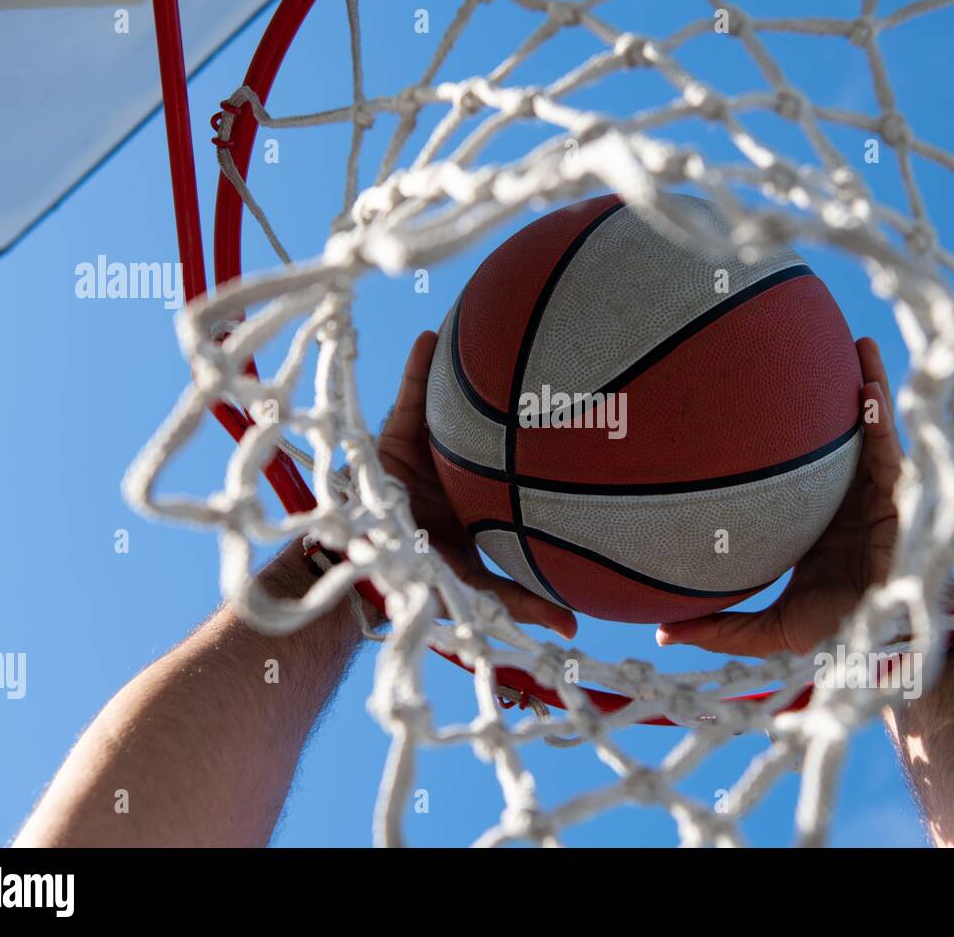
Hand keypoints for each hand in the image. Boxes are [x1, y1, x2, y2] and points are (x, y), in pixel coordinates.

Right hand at [377, 331, 577, 638]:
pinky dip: (415, 368)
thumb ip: (520, 602)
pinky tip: (429, 337)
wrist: (361, 571)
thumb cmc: (418, 581)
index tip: (593, 418)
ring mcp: (429, 450)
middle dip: (522, 394)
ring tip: (495, 323)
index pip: (521, 467)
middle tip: (560, 357)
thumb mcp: (476, 591)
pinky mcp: (392, 439)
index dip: (549, 448)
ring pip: (455, 401)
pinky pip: (407, 396)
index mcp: (485, 498)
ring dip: (470, 371)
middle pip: (493, 425)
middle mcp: (462, 468)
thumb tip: (575, 630)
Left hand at [655, 337, 901, 656]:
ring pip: (867, 428)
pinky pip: (890, 447)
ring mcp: (874, 489)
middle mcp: (843, 491)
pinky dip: (880, 416)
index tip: (737, 394)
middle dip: (825, 391)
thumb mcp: (772, 627)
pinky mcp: (903, 496)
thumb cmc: (835, 628)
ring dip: (864, 382)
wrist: (886, 641)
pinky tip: (868, 385)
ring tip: (854, 342)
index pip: (793, 463)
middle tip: (799, 343)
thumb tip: (661, 632)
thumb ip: (723, 627)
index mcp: (811, 510)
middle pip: (833, 432)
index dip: (776, 431)